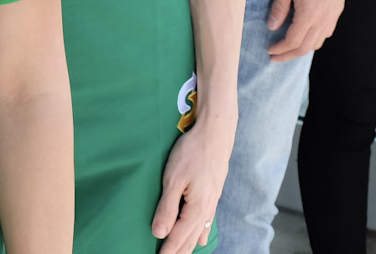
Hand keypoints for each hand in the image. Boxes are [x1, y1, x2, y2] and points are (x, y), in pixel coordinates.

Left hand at [152, 115, 233, 253]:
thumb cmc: (192, 152)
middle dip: (178, 251)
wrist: (216, 133)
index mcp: (196, 209)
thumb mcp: (173, 179)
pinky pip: (207, 221)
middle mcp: (206, 210)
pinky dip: (202, 234)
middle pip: (190, 238)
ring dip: (189, 245)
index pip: (178, 236)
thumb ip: (167, 208)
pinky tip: (201, 239)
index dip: (167, 250)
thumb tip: (159, 233)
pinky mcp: (214, 193)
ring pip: (200, 232)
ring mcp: (212, 202)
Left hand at [266, 0, 357, 60]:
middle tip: (275, 58)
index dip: (280, 49)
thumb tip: (272, 26)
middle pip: (306, 47)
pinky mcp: (337, 10)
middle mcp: (323, 20)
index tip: (269, 51)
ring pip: (317, 42)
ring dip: (302, 49)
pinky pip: (326, 33)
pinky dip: (314, 40)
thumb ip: (279, 7)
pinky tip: (307, 35)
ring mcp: (332, 16)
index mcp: (309, 14)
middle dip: (289, 55)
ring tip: (289, 49)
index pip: (293, 41)